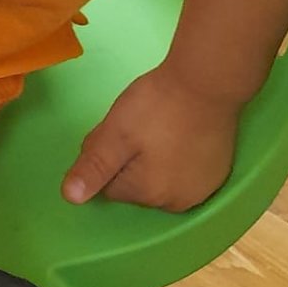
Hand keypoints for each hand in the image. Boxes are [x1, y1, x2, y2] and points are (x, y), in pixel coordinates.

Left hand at [61, 64, 240, 212]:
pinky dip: (179, 157)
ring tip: (161, 127)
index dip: (107, 156)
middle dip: (130, 160)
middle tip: (138, 126)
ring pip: (160, 178)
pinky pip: (185, 172)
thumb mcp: (115, 133)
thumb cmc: (157, 106)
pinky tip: (180, 133)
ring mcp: (202, 190)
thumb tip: (70, 198)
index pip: (110, 186)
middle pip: (136, 184)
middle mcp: (177, 203)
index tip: (117, 131)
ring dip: (155, 159)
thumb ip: (93, 167)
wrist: (207, 83)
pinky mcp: (217, 173)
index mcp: (148, 195)